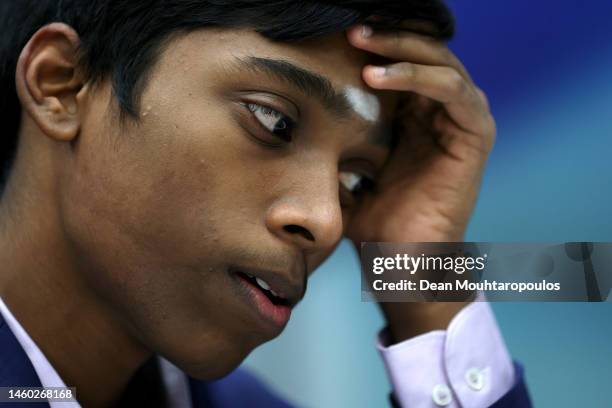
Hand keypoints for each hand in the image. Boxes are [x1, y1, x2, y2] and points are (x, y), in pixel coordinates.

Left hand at [345, 25, 495, 341]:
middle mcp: (443, 112)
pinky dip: (417, 76)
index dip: (374, 45)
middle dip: (387, 37)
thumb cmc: (374, 220)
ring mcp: (462, 120)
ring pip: (439, 61)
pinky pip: (451, 89)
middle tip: (349, 29)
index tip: (333, 36)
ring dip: (400, 47)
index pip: (402, 62)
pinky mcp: (475, 133)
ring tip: (360, 43)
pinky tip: (378, 76)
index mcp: (417, 116)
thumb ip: (334, 144)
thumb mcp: (346, 171)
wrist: (401, 258)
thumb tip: (294, 120)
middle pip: (423, 52)